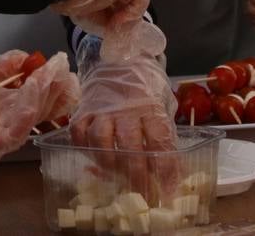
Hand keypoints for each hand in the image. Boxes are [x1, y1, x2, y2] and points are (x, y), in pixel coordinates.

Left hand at [0, 50, 79, 181]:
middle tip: (67, 73)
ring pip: (33, 115)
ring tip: (53, 78)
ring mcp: (5, 131)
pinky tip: (33, 96)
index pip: (37, 91)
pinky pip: (16, 130)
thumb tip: (29, 57)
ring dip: (45, 97)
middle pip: (41, 104)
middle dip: (56, 89)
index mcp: (8, 100)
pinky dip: (27, 114)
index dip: (52, 80)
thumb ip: (1, 65)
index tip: (62, 65)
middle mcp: (11, 117)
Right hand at [69, 21, 177, 198]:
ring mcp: (102, 109)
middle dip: (137, 176)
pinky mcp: (83, 111)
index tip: (169, 190)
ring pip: (101, 142)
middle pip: (130, 146)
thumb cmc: (145, 87)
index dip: (165, 169)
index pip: (160, 140)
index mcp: (151, 106)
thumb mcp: (163, 105)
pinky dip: (85, 150)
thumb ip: (165, 135)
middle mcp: (126, 108)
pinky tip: (94, 157)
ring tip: (116, 175)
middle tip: (143, 195)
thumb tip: (174, 174)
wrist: (120, 59)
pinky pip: (80, 135)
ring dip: (109, 164)